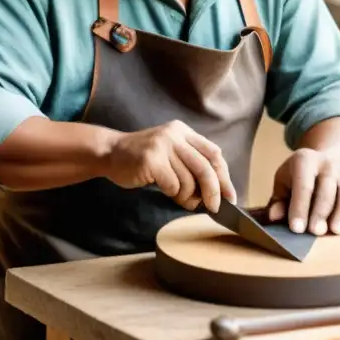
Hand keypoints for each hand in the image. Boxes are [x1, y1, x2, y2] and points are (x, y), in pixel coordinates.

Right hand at [103, 120, 236, 212]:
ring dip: (188, 197)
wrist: (110, 153)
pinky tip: (164, 191)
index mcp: (183, 131)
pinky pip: (173, 185)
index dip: (224, 176)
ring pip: (189, 180)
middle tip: (214, 208)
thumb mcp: (170, 154)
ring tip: (180, 199)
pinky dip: (172, 194)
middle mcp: (175, 135)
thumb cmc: (142, 160)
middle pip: (205, 167)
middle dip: (213, 191)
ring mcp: (162, 146)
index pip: (214, 153)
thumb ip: (191, 165)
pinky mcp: (151, 160)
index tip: (230, 196)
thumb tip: (218, 192)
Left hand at [267, 149, 339, 235]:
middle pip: (326, 189)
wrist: (322, 163)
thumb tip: (274, 216)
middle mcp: (327, 163)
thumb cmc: (296, 179)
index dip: (299, 207)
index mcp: (305, 159)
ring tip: (334, 231)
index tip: (296, 228)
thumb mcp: (283, 184)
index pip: (303, 185)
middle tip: (314, 232)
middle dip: (320, 212)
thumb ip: (277, 201)